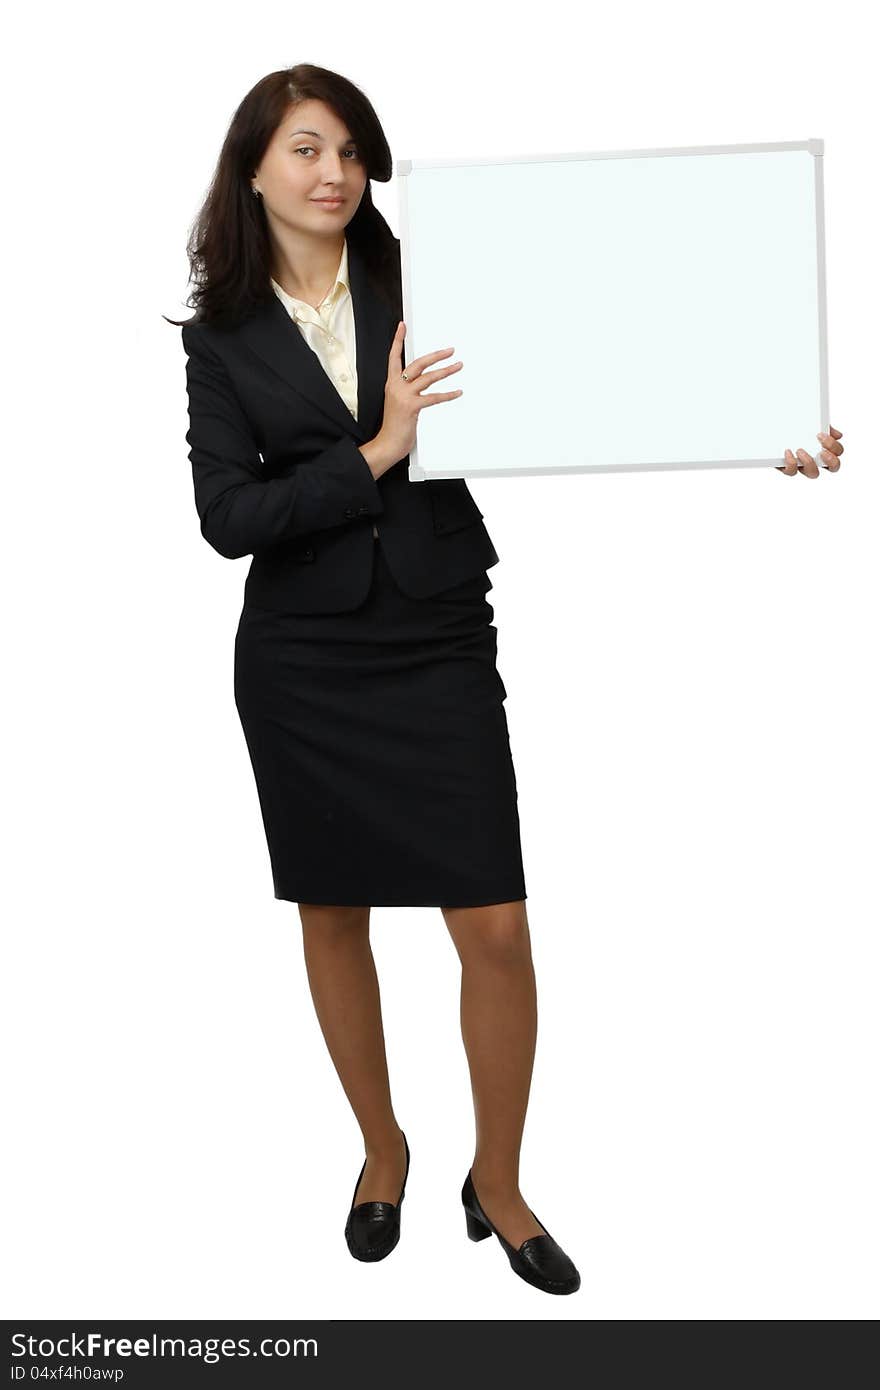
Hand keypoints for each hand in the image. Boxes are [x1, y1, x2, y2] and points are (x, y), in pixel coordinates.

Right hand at [374, 323, 463, 464]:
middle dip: (435, 355)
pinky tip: (458, 391)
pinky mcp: (412, 407)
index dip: (397, 341)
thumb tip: (421, 383)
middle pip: (417, 363)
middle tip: (450, 350)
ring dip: (446, 371)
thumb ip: (407, 391)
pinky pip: (434, 397)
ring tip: (459, 366)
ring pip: (428, 378)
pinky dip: (448, 394)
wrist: (388, 443)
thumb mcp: (397, 403)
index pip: (393, 357)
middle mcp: (396, 387)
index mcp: (391, 384)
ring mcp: (404, 396)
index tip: (402, 327)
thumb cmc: (394, 426)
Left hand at [776, 425, 843, 477]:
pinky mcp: (787, 468)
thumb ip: (823, 426)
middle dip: (831, 460)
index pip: (838, 452)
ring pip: (813, 473)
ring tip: (800, 450)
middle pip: (833, 467)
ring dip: (810, 462)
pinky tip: (787, 451)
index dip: (834, 447)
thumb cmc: (794, 426)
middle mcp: (817, 458)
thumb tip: (838, 435)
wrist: (772, 428)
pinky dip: (791, 463)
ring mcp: (803, 465)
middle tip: (822, 452)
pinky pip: (792, 472)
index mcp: (824, 447)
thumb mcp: (810, 422)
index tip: (820, 435)